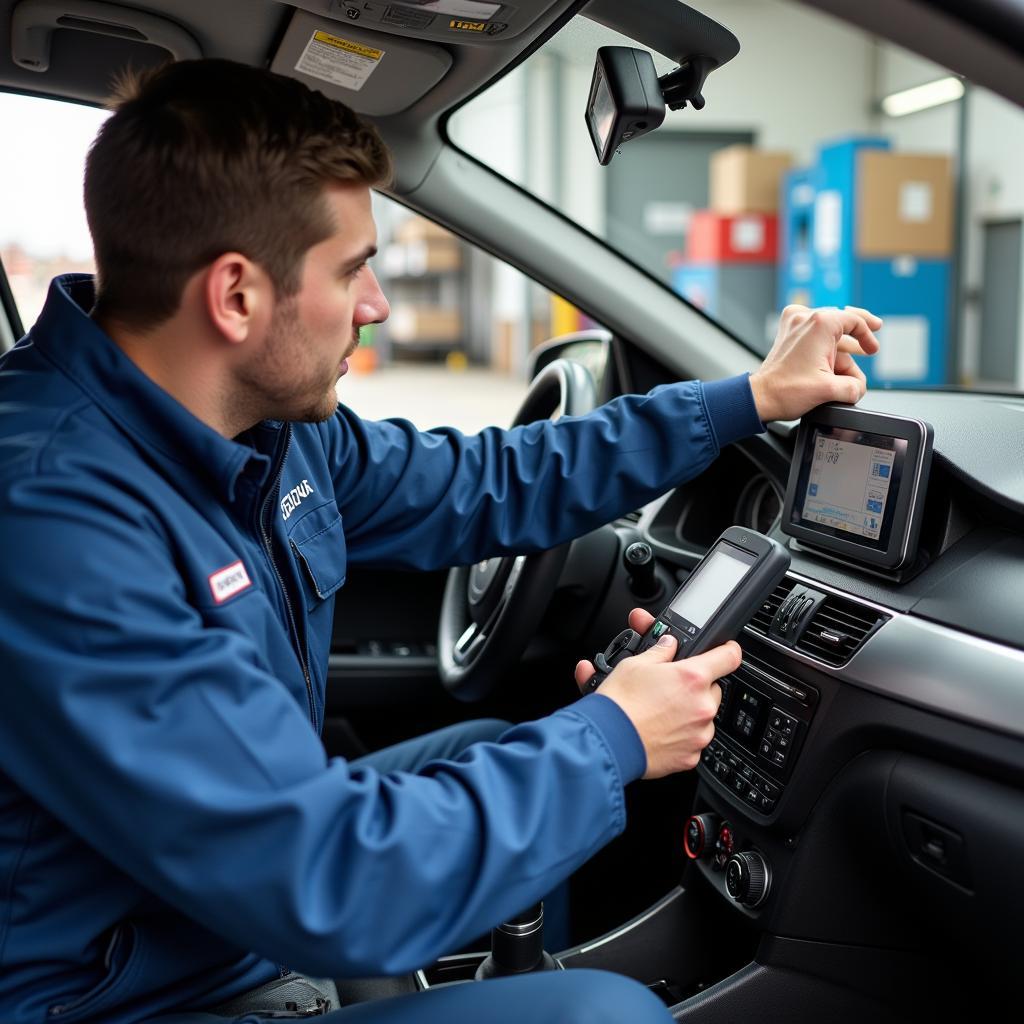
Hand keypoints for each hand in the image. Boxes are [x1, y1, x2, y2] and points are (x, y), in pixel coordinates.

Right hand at [575, 608, 740, 778]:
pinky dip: (681, 735)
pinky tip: (660, 729)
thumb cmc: (619, 704)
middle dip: (696, 686)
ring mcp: (699, 733)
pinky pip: (693, 739)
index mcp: (692, 678)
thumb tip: (668, 644)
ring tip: (660, 711)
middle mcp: (702, 706)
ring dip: (689, 711)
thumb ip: (659, 651)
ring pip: (704, 716)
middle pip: (713, 688)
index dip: (728, 650)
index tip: (726, 650)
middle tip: (671, 687)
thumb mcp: (634, 664)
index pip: (729, 657)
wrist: (607, 741)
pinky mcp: (691, 756)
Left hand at [749, 305, 881, 422]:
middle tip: (872, 339)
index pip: (854, 320)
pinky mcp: (788, 335)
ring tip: (848, 372)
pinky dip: (825, 347)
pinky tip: (835, 361)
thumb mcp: (829, 391)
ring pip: (828, 333)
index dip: (868, 335)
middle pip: (841, 321)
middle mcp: (805, 319)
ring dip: (840, 352)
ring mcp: (794, 325)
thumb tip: (857, 388)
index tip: (872, 349)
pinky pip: (814, 334)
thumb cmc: (786, 391)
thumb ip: (853, 387)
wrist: (760, 398)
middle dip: (857, 336)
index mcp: (819, 324)